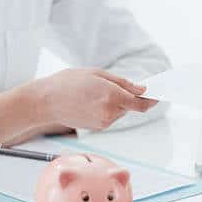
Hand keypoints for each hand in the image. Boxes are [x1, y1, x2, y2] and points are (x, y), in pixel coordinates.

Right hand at [35, 69, 156, 129]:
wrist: (45, 102)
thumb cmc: (68, 82)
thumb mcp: (97, 74)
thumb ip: (123, 83)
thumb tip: (142, 90)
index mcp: (111, 96)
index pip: (140, 103)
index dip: (151, 100)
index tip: (157, 96)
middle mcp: (110, 112)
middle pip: (130, 107)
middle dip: (128, 97)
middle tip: (112, 86)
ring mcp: (104, 122)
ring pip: (120, 112)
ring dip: (116, 103)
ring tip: (95, 93)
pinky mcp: (98, 127)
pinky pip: (110, 117)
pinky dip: (107, 109)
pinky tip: (91, 102)